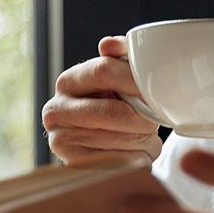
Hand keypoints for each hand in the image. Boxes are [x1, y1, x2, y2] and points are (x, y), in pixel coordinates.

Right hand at [42, 36, 161, 166]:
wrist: (100, 144)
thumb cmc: (114, 104)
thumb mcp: (116, 79)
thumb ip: (120, 55)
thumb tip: (109, 45)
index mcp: (67, 82)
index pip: (104, 71)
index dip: (135, 80)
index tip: (158, 89)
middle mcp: (55, 111)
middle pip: (113, 113)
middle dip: (142, 118)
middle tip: (156, 120)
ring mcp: (60, 141)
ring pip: (120, 141)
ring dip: (144, 141)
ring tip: (145, 136)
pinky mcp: (73, 167)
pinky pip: (119, 163)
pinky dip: (138, 158)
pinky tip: (136, 153)